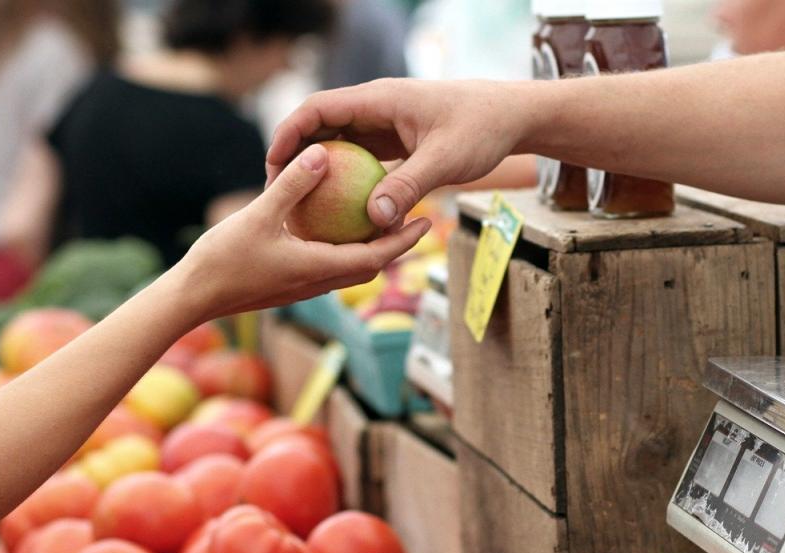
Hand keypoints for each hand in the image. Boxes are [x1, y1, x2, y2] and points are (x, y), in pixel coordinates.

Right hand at [180, 143, 431, 320]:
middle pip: (370, 265)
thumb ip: (292, 185)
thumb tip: (322, 153)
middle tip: (415, 218)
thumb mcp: (259, 215)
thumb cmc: (223, 260)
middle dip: (396, 245)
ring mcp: (303, 286)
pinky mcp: (288, 284)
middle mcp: (317, 282)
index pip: (376, 257)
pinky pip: (327, 265)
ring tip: (381, 220)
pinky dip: (342, 248)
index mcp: (319, 269)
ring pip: (349, 268)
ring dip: (370, 248)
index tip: (427, 221)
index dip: (404, 240)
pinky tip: (333, 226)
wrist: (192, 298)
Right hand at [267, 79, 530, 229]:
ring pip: (338, 144)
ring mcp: (384, 125)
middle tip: (277, 193)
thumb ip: (408, 186)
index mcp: (379, 100)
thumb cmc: (481, 129)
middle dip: (295, 156)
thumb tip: (374, 220)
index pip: (318, 109)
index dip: (289, 134)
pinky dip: (346, 181)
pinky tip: (339, 212)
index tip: (273, 166)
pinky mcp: (394, 142)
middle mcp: (376, 108)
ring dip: (319, 171)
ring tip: (300, 205)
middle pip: (320, 127)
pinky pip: (360, 159)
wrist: (511, 117)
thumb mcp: (445, 160)